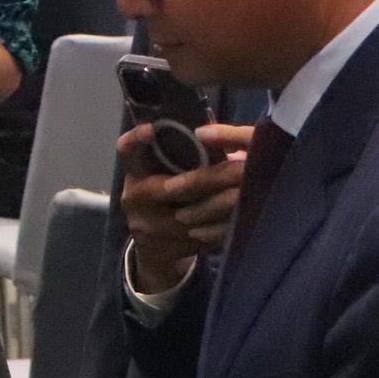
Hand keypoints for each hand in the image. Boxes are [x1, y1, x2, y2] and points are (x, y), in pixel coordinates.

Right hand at [117, 120, 253, 294]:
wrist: (153, 246)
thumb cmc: (165, 195)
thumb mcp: (162, 173)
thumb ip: (180, 155)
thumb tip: (213, 133)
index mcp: (135, 174)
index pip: (127, 151)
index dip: (137, 140)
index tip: (152, 129)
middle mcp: (136, 199)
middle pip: (174, 187)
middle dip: (212, 178)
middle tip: (242, 168)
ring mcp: (152, 227)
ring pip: (195, 215)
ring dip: (226, 203)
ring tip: (251, 190)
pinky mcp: (170, 248)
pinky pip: (204, 237)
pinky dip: (226, 225)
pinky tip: (245, 214)